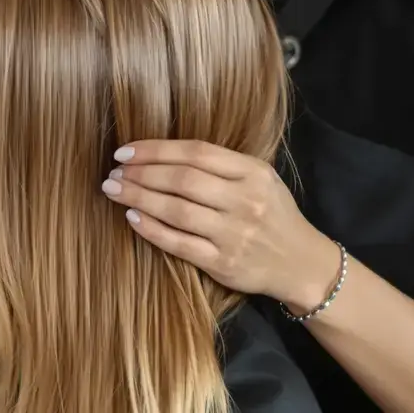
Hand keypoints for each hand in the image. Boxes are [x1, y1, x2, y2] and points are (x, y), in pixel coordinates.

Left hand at [102, 140, 339, 307]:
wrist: (301, 262)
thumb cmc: (272, 214)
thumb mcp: (259, 179)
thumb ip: (221, 165)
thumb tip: (162, 154)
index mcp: (253, 172)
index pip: (197, 153)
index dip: (156, 149)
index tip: (126, 151)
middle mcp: (245, 201)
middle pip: (183, 180)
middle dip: (142, 173)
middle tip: (114, 171)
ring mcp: (234, 234)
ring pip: (177, 210)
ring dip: (139, 197)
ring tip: (113, 189)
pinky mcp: (224, 263)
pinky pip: (179, 243)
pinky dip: (151, 229)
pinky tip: (131, 217)